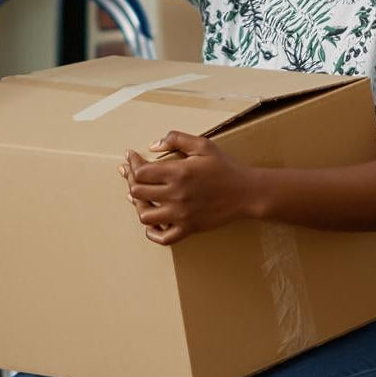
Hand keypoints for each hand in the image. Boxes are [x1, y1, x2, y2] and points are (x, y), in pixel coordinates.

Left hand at [120, 131, 252, 245]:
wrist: (245, 192)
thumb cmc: (224, 167)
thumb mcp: (203, 145)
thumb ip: (176, 139)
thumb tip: (153, 145)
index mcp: (178, 172)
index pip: (141, 172)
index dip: (132, 164)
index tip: (130, 157)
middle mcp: (176, 195)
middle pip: (138, 192)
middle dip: (131, 181)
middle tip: (132, 174)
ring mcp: (181, 215)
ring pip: (145, 216)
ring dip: (139, 205)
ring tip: (141, 196)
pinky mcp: (188, 228)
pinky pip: (163, 237)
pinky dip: (152, 232)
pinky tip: (152, 222)